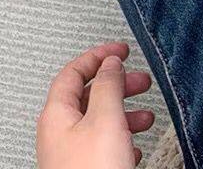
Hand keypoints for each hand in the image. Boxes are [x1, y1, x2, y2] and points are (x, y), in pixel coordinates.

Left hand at [36, 42, 154, 168]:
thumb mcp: (104, 120)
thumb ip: (107, 87)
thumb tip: (110, 64)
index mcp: (56, 112)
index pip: (74, 70)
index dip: (98, 56)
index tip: (119, 50)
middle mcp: (58, 131)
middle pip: (88, 95)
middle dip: (117, 85)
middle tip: (139, 80)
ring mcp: (68, 153)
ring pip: (98, 122)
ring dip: (123, 113)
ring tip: (146, 115)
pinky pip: (101, 146)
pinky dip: (120, 138)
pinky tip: (132, 143)